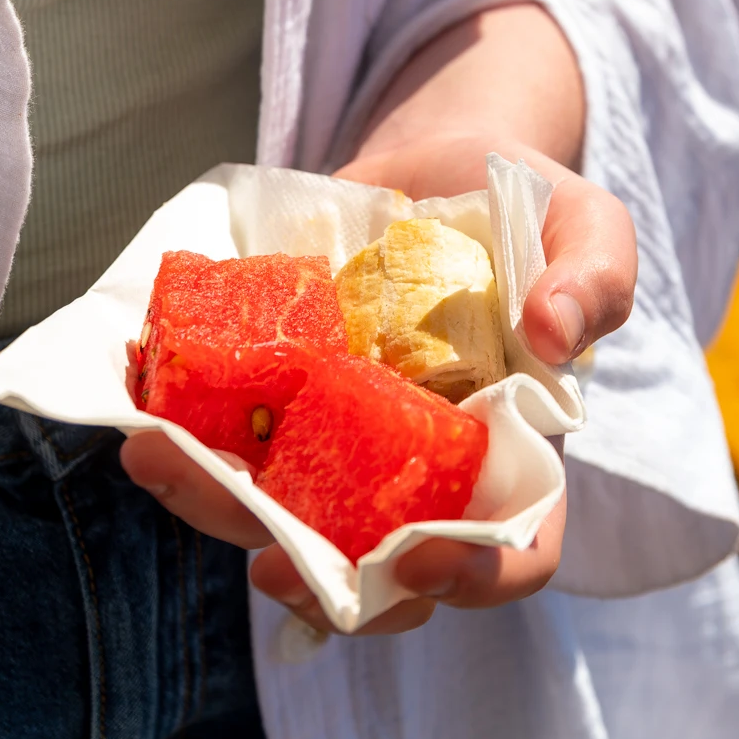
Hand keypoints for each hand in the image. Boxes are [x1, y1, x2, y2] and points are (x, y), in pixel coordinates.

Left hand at [121, 4, 637, 637]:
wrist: (436, 162)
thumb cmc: (523, 206)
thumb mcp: (584, 221)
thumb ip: (595, 273)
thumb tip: (555, 335)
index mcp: (510, 453)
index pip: (513, 550)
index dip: (474, 575)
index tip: (423, 558)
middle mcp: (420, 470)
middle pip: (376, 563)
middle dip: (316, 576)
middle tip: (268, 560)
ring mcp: (343, 441)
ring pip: (280, 514)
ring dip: (217, 504)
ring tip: (162, 457)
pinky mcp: (282, 398)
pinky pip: (229, 440)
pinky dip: (181, 430)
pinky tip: (144, 402)